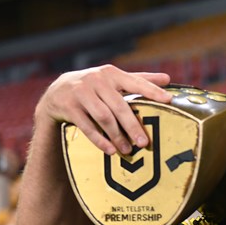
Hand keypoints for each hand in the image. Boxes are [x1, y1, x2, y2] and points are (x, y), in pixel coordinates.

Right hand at [36, 64, 171, 154]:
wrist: (58, 91)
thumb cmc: (96, 87)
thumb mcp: (115, 80)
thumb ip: (139, 80)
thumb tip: (167, 78)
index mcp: (112, 74)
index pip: (135, 82)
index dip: (152, 90)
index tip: (168, 100)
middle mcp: (96, 80)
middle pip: (119, 106)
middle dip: (132, 125)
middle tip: (144, 143)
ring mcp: (81, 93)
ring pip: (103, 117)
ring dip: (116, 135)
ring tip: (127, 150)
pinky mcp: (68, 106)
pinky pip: (86, 126)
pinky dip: (99, 139)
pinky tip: (110, 150)